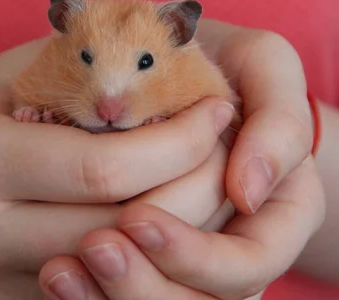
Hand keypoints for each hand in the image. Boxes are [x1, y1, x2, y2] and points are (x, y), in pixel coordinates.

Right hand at [0, 39, 235, 298]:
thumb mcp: (13, 76)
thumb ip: (88, 78)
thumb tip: (181, 79)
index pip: (105, 168)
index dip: (178, 141)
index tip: (216, 109)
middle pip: (123, 228)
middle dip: (197, 188)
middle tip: (229, 147)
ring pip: (123, 269)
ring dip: (186, 226)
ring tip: (214, 179)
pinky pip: (104, 289)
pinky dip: (153, 255)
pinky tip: (177, 216)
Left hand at [38, 20, 325, 299]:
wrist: (175, 70)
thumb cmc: (219, 63)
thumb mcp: (263, 67)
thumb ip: (278, 123)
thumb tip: (248, 192)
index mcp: (282, 214)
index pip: (248, 266)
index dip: (195, 255)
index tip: (136, 219)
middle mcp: (238, 246)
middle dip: (141, 280)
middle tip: (92, 247)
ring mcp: (191, 259)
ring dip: (108, 296)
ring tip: (59, 271)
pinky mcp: (150, 260)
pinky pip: (114, 298)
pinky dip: (86, 297)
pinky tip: (56, 276)